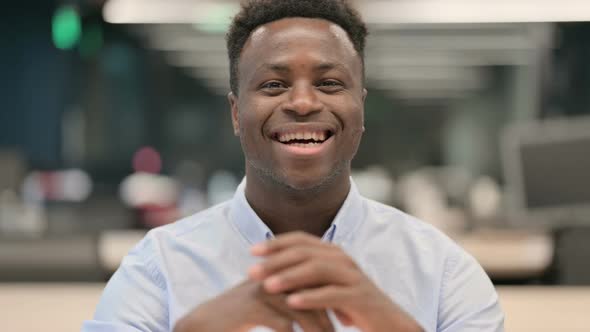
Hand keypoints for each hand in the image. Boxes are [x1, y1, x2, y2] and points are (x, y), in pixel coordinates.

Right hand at [174, 278, 333, 331]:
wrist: (204, 322)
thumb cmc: (239, 315)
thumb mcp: (266, 302)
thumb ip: (289, 299)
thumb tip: (318, 312)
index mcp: (277, 272)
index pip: (314, 281)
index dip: (331, 299)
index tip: (346, 317)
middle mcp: (271, 277)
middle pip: (312, 294)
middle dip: (330, 314)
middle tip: (346, 328)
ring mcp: (262, 291)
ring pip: (302, 310)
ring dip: (319, 329)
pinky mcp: (252, 308)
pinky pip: (284, 325)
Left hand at [249, 232, 422, 331]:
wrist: (387, 321)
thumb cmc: (350, 304)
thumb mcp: (326, 285)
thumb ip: (305, 275)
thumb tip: (270, 271)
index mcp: (333, 253)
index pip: (301, 240)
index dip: (276, 243)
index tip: (252, 251)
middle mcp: (343, 259)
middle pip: (305, 252)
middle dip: (275, 260)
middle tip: (251, 270)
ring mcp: (353, 277)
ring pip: (317, 269)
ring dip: (289, 276)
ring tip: (267, 286)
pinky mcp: (360, 297)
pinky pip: (332, 294)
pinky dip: (311, 297)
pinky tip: (291, 303)